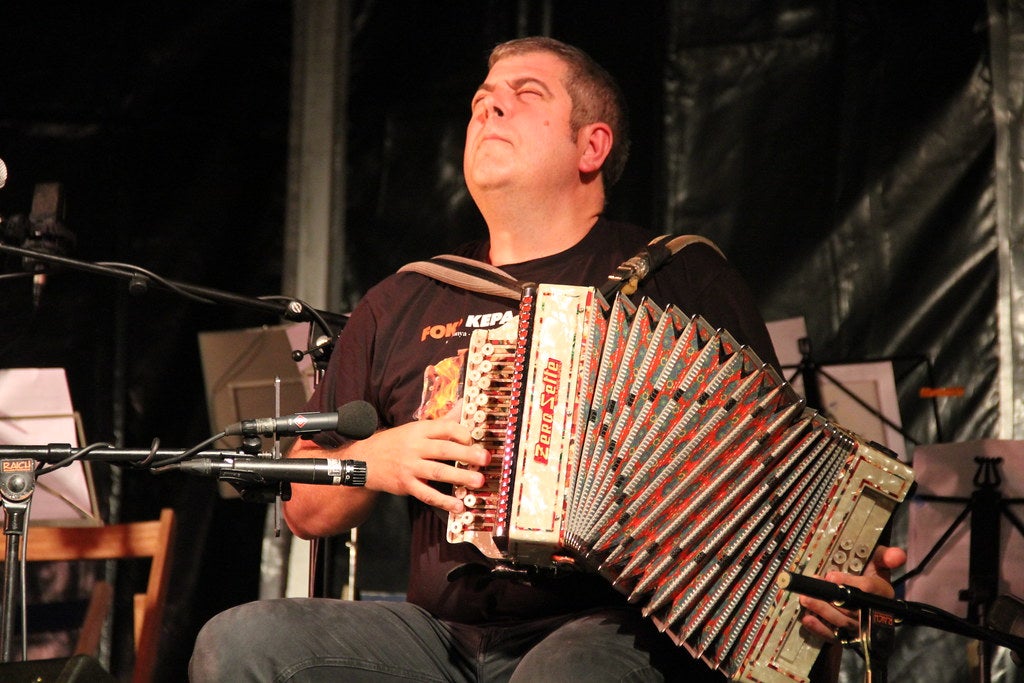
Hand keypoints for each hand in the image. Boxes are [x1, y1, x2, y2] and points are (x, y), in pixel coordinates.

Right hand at [356, 403, 489, 513]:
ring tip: (478, 481)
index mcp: (419, 430)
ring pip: (438, 472)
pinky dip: (443, 501)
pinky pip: (427, 494)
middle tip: (485, 459)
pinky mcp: (406, 484)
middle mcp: (415, 446)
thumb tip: (462, 406)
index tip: (475, 440)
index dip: (462, 433)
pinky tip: (458, 506)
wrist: (365, 460)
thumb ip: (442, 421)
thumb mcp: (415, 428)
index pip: (445, 428)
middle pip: (444, 449)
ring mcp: (410, 467)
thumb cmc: (396, 443)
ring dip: (460, 477)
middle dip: (467, 454)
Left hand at [798, 545, 906, 641]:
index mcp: (882, 593)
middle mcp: (873, 612)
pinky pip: (834, 636)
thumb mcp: (876, 559)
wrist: (858, 586)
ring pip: (842, 622)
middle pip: (853, 610)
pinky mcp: (847, 635)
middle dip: (830, 599)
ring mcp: (860, 625)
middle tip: (812, 588)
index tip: (831, 576)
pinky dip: (820, 628)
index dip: (850, 583)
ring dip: (822, 611)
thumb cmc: (867, 571)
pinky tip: (808, 619)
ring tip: (805, 599)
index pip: (868, 590)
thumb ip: (885, 555)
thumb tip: (897, 555)